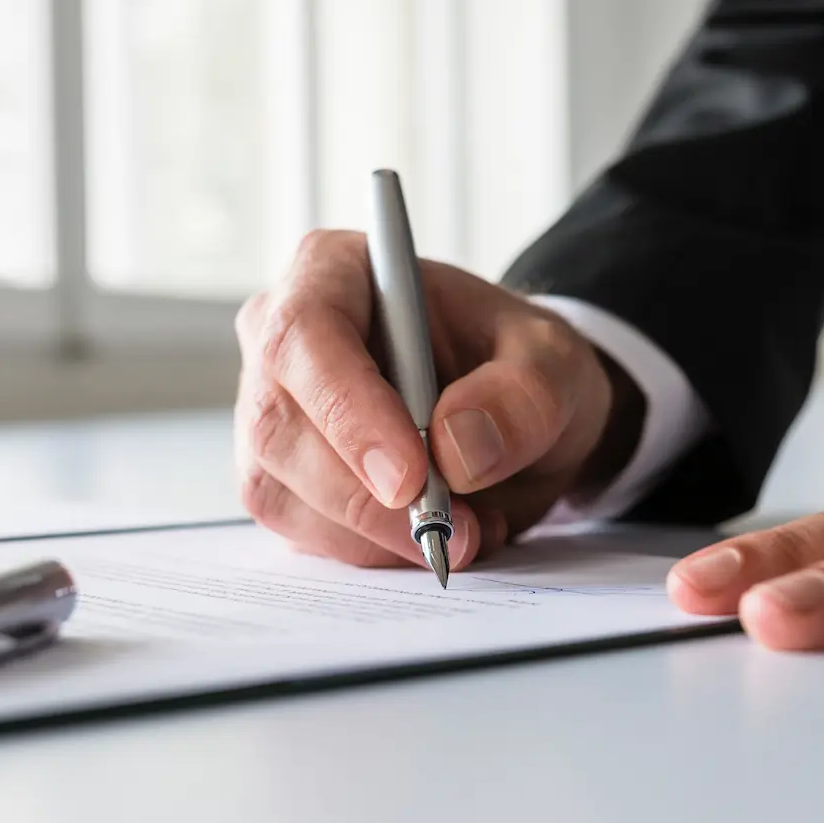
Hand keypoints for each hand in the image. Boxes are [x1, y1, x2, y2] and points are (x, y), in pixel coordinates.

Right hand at [235, 230, 637, 570]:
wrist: (508, 411)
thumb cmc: (516, 365)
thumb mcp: (554, 365)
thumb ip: (522, 397)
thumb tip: (456, 445)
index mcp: (332, 271)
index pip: (303, 336)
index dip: (347, 410)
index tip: (409, 477)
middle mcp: (279, 339)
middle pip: (280, 427)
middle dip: (368, 498)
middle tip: (459, 531)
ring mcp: (268, 413)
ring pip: (281, 491)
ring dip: (375, 534)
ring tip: (468, 528)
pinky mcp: (278, 478)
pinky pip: (300, 533)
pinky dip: (371, 551)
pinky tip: (429, 533)